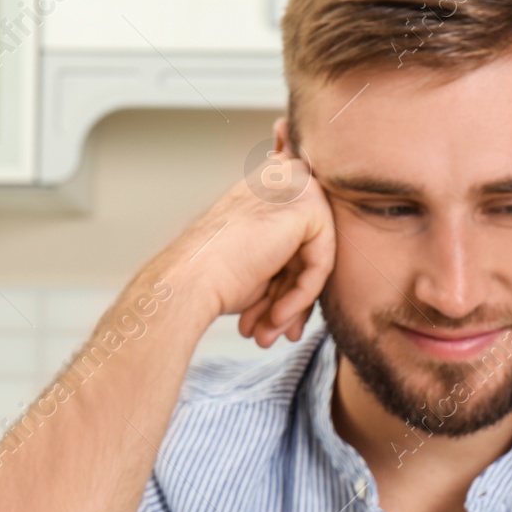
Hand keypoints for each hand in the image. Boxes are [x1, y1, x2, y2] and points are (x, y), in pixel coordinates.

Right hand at [159, 149, 334, 347]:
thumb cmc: (214, 277)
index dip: (286, 286)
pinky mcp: (307, 205)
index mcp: (269, 184)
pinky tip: (276, 317)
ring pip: (316, 260)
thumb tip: (310, 289)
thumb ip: (290, 259)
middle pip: (309, 251)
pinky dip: (301, 296)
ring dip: (293, 305)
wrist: (190, 282)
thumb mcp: (260, 264)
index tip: (270, 320)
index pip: (300, 240)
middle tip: (269, 333)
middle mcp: (283, 177)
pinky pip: (321, 262)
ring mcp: (296, 186)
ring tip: (267, 334)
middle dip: (290, 298)